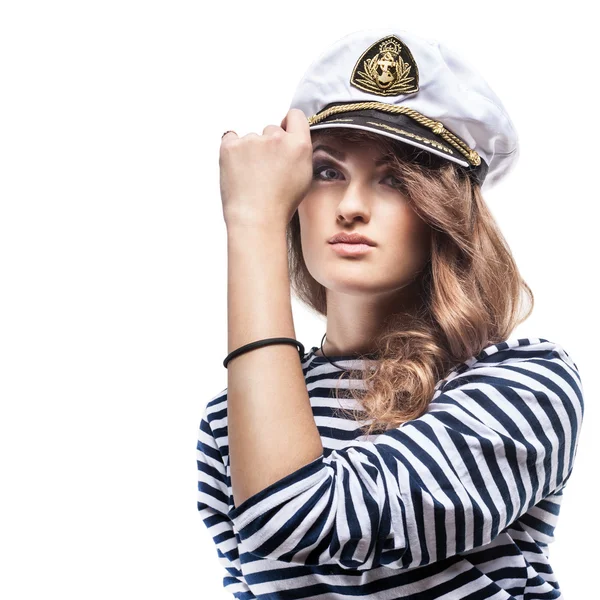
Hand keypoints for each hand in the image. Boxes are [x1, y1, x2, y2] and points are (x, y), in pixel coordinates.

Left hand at [219, 108, 312, 229]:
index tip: (283, 134)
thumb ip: (298, 153)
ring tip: (251, 177)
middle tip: (265, 170)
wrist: (256, 219)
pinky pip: (231, 139)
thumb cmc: (279, 206)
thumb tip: (289, 142)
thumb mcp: (303, 178)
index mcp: (299, 145)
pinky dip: (232, 151)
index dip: (288, 124)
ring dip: (250, 151)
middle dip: (268, 144)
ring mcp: (252, 140)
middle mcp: (276, 138)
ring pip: (251, 138)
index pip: (295, 116)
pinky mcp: (231, 146)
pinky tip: (238, 170)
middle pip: (271, 129)